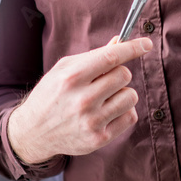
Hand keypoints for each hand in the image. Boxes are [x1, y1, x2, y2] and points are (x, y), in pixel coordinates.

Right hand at [7, 34, 151, 163]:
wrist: (33, 133)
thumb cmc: (51, 95)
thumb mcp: (64, 69)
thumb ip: (93, 56)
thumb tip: (121, 42)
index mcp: (72, 78)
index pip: (111, 58)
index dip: (133, 48)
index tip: (147, 44)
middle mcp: (82, 100)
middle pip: (124, 75)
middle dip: (119, 74)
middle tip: (106, 80)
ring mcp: (92, 121)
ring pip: (131, 96)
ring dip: (122, 93)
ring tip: (105, 98)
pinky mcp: (99, 138)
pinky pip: (130, 117)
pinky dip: (123, 111)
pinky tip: (107, 112)